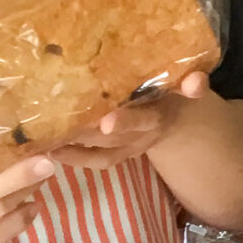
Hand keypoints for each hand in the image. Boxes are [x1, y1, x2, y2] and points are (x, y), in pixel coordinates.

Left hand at [50, 73, 209, 171]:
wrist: (180, 117)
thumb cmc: (173, 91)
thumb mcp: (186, 84)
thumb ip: (191, 83)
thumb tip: (197, 81)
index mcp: (159, 114)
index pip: (145, 119)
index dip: (128, 122)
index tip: (106, 122)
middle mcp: (144, 135)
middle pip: (113, 138)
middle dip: (86, 134)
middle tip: (54, 124)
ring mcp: (131, 146)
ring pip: (102, 150)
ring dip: (74, 145)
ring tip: (45, 136)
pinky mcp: (121, 154)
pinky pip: (99, 161)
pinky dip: (75, 157)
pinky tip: (51, 148)